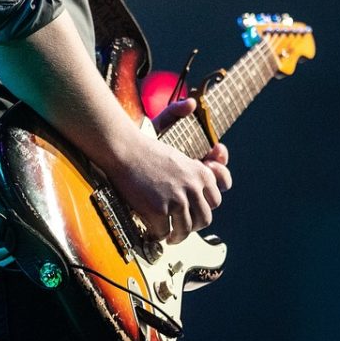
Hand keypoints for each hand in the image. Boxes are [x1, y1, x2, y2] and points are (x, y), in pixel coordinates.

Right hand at [110, 98, 231, 243]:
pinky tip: (153, 233)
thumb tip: (191, 102)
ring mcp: (178, 199)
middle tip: (183, 228)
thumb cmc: (141, 142)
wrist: (122, 151)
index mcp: (201, 172)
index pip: (217, 199)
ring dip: (178, 236)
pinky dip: (158, 235)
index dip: (206, 206)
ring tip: (171, 237)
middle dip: (194, 225)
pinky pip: (164, 232)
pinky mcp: (160, 210)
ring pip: (187, 229)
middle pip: (205, 218)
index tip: (197, 212)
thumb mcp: (167, 126)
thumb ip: (179, 115)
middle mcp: (194, 186)